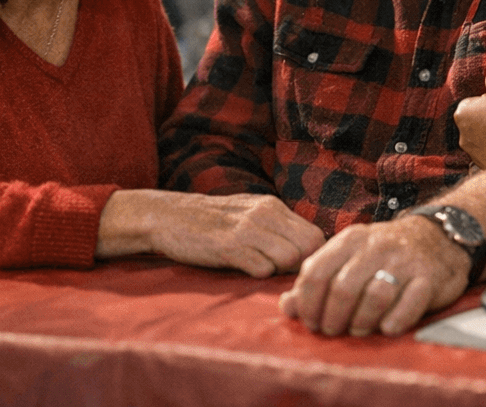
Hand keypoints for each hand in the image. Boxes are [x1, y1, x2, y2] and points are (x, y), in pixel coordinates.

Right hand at [97, 189, 324, 277]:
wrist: (169, 216)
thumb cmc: (212, 221)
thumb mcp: (250, 213)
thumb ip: (277, 227)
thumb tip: (306, 248)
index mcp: (273, 207)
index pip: (316, 234)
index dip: (312, 257)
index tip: (298, 270)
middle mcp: (265, 214)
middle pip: (308, 247)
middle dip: (301, 268)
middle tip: (283, 278)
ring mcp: (247, 229)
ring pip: (289, 257)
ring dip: (281, 273)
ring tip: (265, 274)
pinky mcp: (228, 247)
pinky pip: (261, 267)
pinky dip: (260, 275)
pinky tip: (247, 272)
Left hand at [279, 215, 470, 336]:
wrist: (438, 237)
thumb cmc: (384, 255)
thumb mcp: (348, 258)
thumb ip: (317, 281)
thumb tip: (287, 306)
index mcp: (350, 240)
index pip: (316, 272)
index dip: (308, 304)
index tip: (311, 322)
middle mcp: (376, 247)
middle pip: (343, 289)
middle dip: (333, 319)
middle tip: (334, 331)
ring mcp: (404, 261)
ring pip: (375, 296)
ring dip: (361, 322)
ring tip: (358, 330)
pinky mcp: (429, 278)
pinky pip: (409, 304)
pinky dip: (395, 321)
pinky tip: (387, 327)